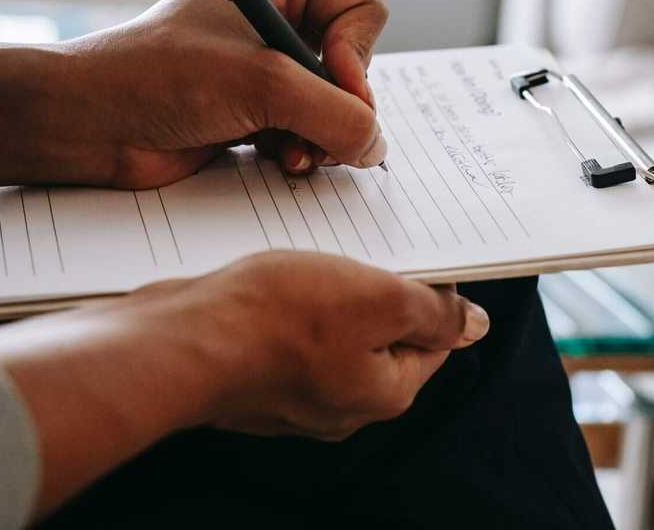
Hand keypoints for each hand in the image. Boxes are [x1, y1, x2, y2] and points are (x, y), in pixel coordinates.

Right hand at [0, 251, 489, 517]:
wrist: (178, 342)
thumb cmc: (274, 320)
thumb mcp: (377, 298)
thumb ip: (433, 312)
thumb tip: (474, 326)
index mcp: (384, 393)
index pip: (434, 339)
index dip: (431, 290)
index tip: (415, 254)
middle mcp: (342, 405)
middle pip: (382, 336)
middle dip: (375, 289)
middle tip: (358, 248)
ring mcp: (293, 396)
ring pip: (332, 332)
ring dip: (328, 291)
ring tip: (311, 258)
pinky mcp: (254, 377)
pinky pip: (287, 335)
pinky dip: (286, 304)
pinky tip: (272, 278)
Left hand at [52, 0, 388, 187]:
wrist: (89, 124)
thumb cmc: (159, 77)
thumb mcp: (262, 85)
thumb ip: (335, 114)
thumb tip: (376, 146)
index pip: (362, 10)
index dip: (359, 53)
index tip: (338, 86)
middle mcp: (277, 19)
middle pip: (354, 65)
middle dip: (340, 106)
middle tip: (319, 134)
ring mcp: (265, 70)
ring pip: (334, 106)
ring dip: (321, 136)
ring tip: (293, 155)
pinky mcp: (253, 113)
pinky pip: (308, 133)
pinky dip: (302, 152)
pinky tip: (278, 162)